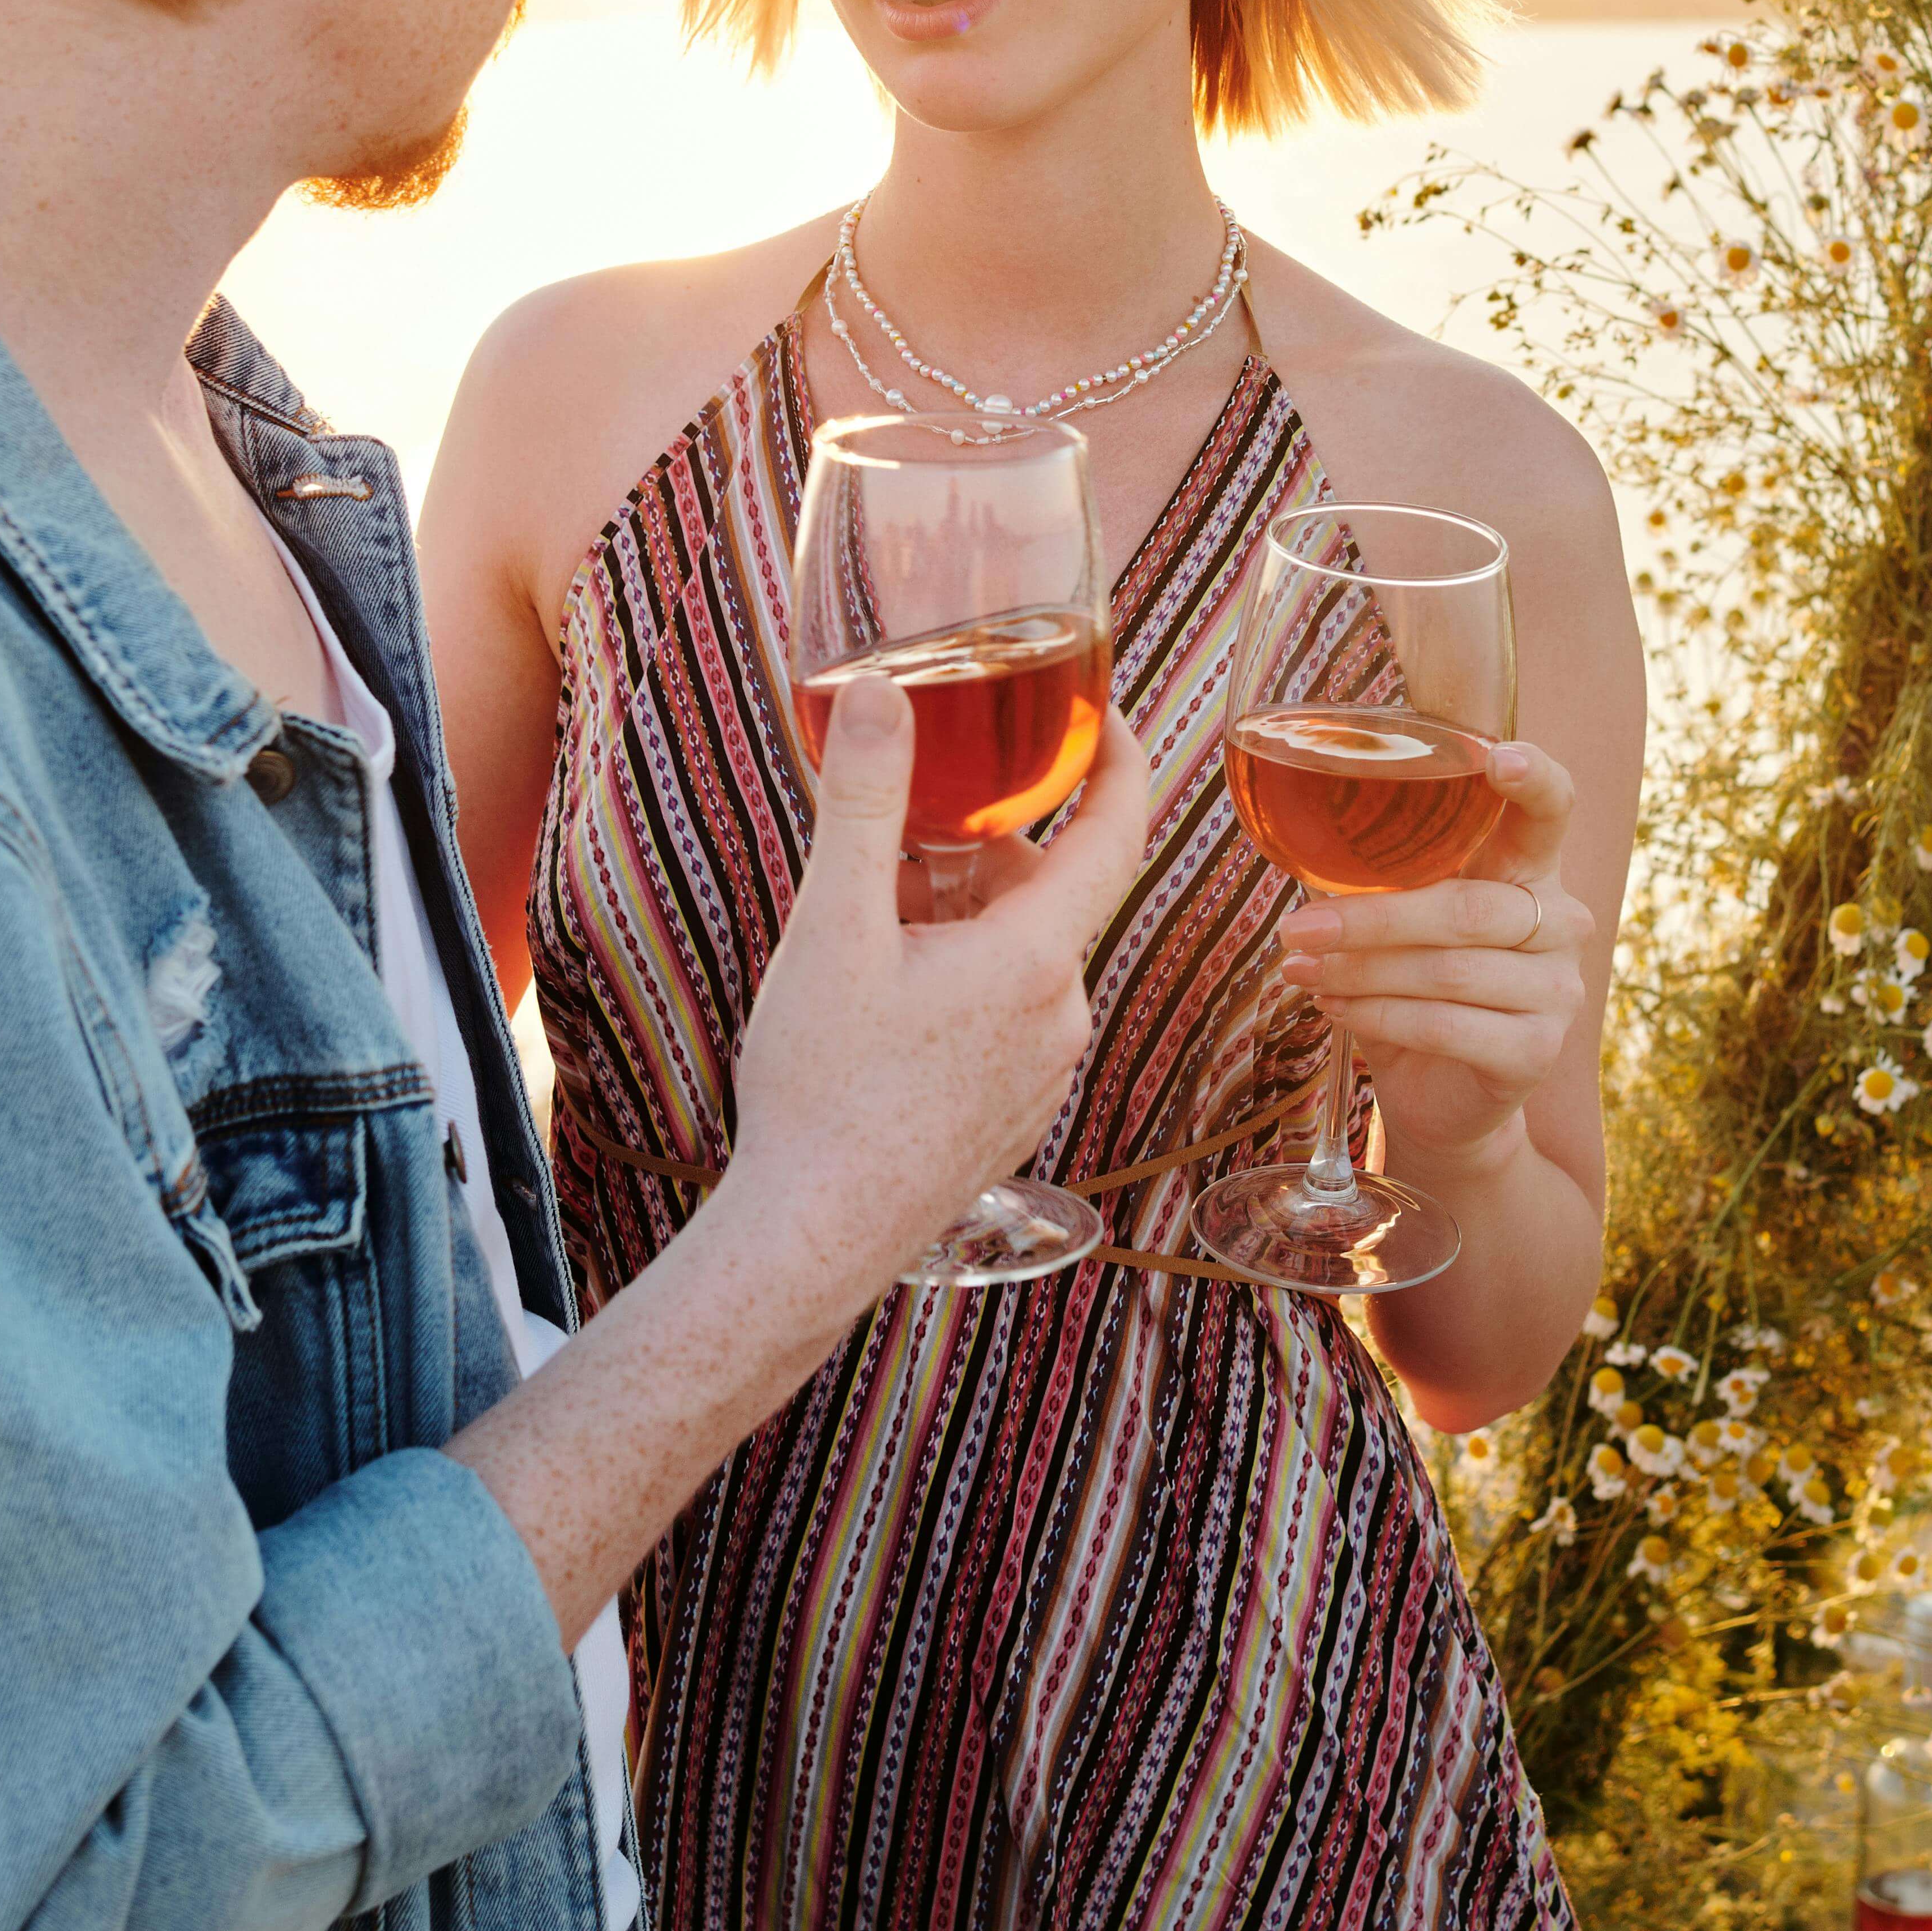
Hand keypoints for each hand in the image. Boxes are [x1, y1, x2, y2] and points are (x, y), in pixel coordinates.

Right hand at [724, 672, 1140, 1294]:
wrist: (811, 1239)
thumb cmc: (822, 1088)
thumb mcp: (834, 924)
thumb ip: (863, 799)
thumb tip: (881, 692)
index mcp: (1037, 958)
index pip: (1117, 830)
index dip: (1120, 757)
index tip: (1104, 709)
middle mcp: (1062, 1014)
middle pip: (1042, 890)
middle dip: (976, 848)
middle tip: (896, 829)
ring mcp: (1042, 1072)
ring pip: (1016, 953)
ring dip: (955, 916)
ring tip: (866, 920)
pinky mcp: (1011, 1113)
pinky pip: (1004, 1012)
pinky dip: (956, 977)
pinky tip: (879, 994)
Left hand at [1272, 742, 1591, 1182]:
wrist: (1441, 1096)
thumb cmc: (1414, 987)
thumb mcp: (1399, 921)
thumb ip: (1378, 876)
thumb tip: (1298, 833)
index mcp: (1531, 870)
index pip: (1552, 810)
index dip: (1534, 779)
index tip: (1497, 757)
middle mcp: (1560, 922)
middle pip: (1466, 908)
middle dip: (1371, 919)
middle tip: (1297, 928)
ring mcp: (1558, 989)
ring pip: (1449, 970)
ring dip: (1361, 971)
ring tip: (1302, 969)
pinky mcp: (1537, 1050)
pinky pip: (1447, 1026)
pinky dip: (1378, 1016)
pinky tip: (1334, 1008)